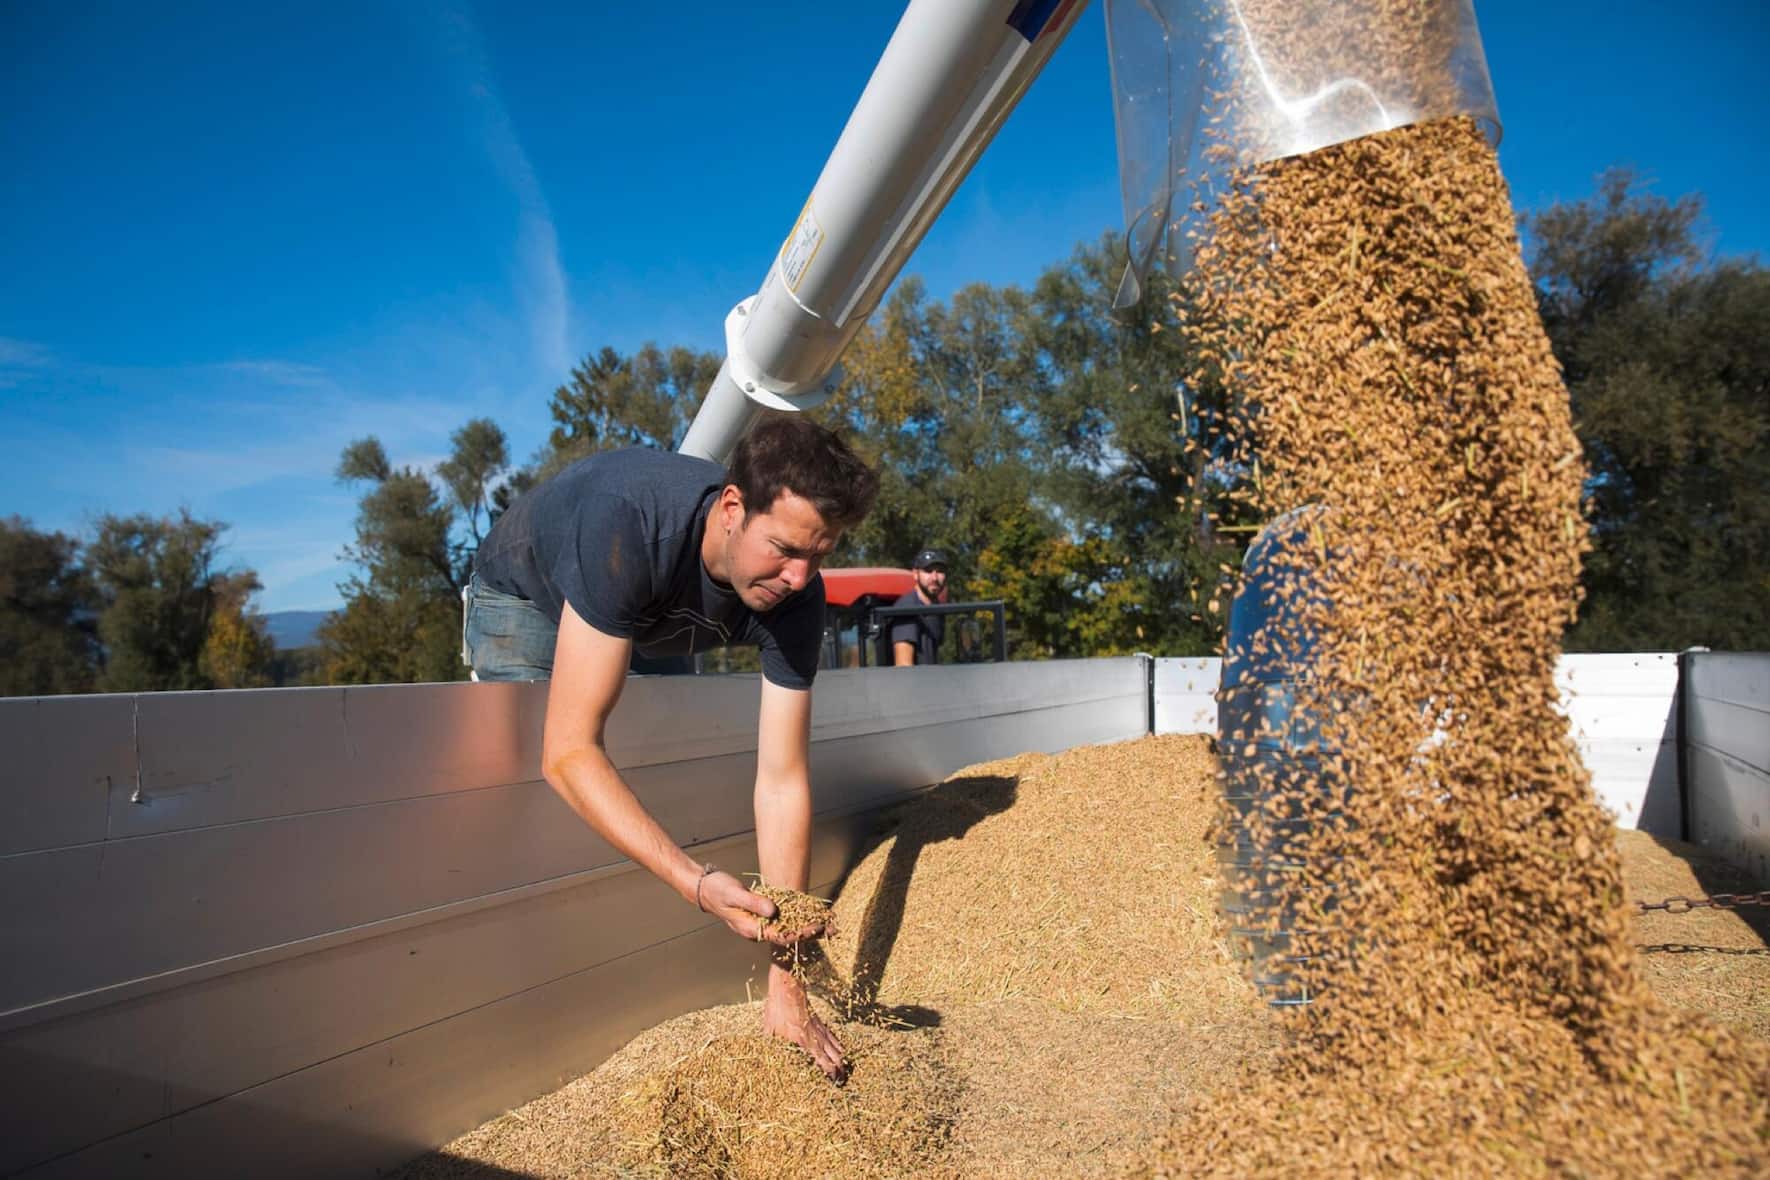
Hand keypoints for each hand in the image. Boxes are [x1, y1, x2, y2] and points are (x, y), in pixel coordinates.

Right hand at [697, 870, 828, 946]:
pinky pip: (783, 919)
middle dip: (811, 932)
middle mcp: (758, 930)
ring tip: (829, 922)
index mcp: (752, 930)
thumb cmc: (717, 890)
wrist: (704, 888)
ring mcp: (760, 924)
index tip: (818, 926)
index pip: (782, 936)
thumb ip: (754, 903)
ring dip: (808, 925)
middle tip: (833, 928)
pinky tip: (811, 912)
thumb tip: (774, 911)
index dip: (802, 932)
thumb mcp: (735, 894)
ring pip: (788, 928)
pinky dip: (798, 917)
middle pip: (789, 936)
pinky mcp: (762, 915)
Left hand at [762, 963, 845, 1079]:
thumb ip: (770, 1043)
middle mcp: (814, 1035)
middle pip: (831, 1055)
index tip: (833, 1080)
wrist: (788, 986)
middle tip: (842, 1079)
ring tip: (844, 1068)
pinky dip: (837, 1043)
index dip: (828, 1071)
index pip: (821, 1060)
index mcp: (803, 1040)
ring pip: (833, 1045)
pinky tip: (841, 1048)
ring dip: (839, 1058)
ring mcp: (818, 1027)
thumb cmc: (778, 1007)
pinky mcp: (818, 1020)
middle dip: (838, 1068)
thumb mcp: (770, 1027)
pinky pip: (831, 1035)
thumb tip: (761, 1055)